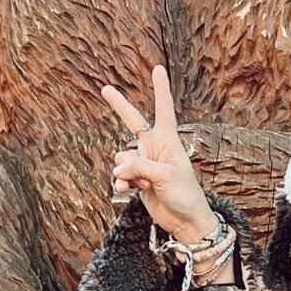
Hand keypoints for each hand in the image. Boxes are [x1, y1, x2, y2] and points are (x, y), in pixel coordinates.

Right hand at [99, 65, 215, 243]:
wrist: (185, 221)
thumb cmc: (185, 195)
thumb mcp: (164, 176)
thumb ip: (139, 166)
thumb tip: (118, 167)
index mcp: (168, 140)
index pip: (163, 109)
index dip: (160, 89)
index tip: (157, 68)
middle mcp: (155, 147)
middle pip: (133, 121)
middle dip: (119, 105)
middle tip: (105, 88)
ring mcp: (145, 163)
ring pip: (121, 158)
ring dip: (126, 171)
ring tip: (142, 183)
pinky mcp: (138, 180)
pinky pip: (120, 175)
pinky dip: (121, 183)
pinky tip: (127, 192)